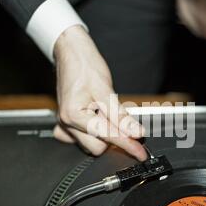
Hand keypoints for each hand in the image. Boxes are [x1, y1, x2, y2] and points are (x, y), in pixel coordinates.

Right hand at [53, 26, 146, 160]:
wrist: (72, 53)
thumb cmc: (85, 66)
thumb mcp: (106, 90)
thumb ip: (121, 116)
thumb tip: (135, 133)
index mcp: (73, 115)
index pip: (107, 136)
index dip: (127, 144)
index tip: (140, 152)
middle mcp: (66, 124)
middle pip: (97, 147)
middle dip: (113, 136)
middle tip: (122, 119)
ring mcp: (64, 125)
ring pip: (92, 144)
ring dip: (104, 132)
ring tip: (105, 110)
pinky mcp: (67, 125)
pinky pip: (84, 138)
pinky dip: (95, 131)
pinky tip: (97, 117)